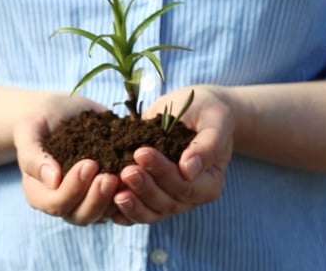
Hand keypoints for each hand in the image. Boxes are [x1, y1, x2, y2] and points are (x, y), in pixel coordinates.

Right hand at [13, 93, 119, 224]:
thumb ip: (34, 155)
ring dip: (115, 200)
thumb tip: (53, 180)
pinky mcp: (106, 194)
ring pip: (102, 215)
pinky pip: (119, 205)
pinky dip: (129, 195)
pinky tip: (139, 177)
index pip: (56, 204)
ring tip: (126, 176)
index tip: (90, 164)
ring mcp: (85, 200)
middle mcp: (62, 202)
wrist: (64, 112)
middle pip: (80, 216)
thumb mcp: (30, 129)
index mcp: (39, 192)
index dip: (73, 189)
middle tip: (111, 176)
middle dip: (97, 198)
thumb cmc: (42, 119)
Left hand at [112, 86, 233, 224]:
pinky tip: (109, 207)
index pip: (187, 186)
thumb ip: (207, 145)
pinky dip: (125, 212)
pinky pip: (140, 211)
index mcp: (210, 182)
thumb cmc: (207, 112)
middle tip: (126, 170)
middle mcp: (191, 197)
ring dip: (133, 204)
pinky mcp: (153, 196)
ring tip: (115, 191)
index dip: (164, 172)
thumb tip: (189, 170)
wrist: (193, 111)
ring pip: (152, 212)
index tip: (141, 152)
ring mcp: (171, 199)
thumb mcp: (216, 121)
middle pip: (168, 202)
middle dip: (145, 188)